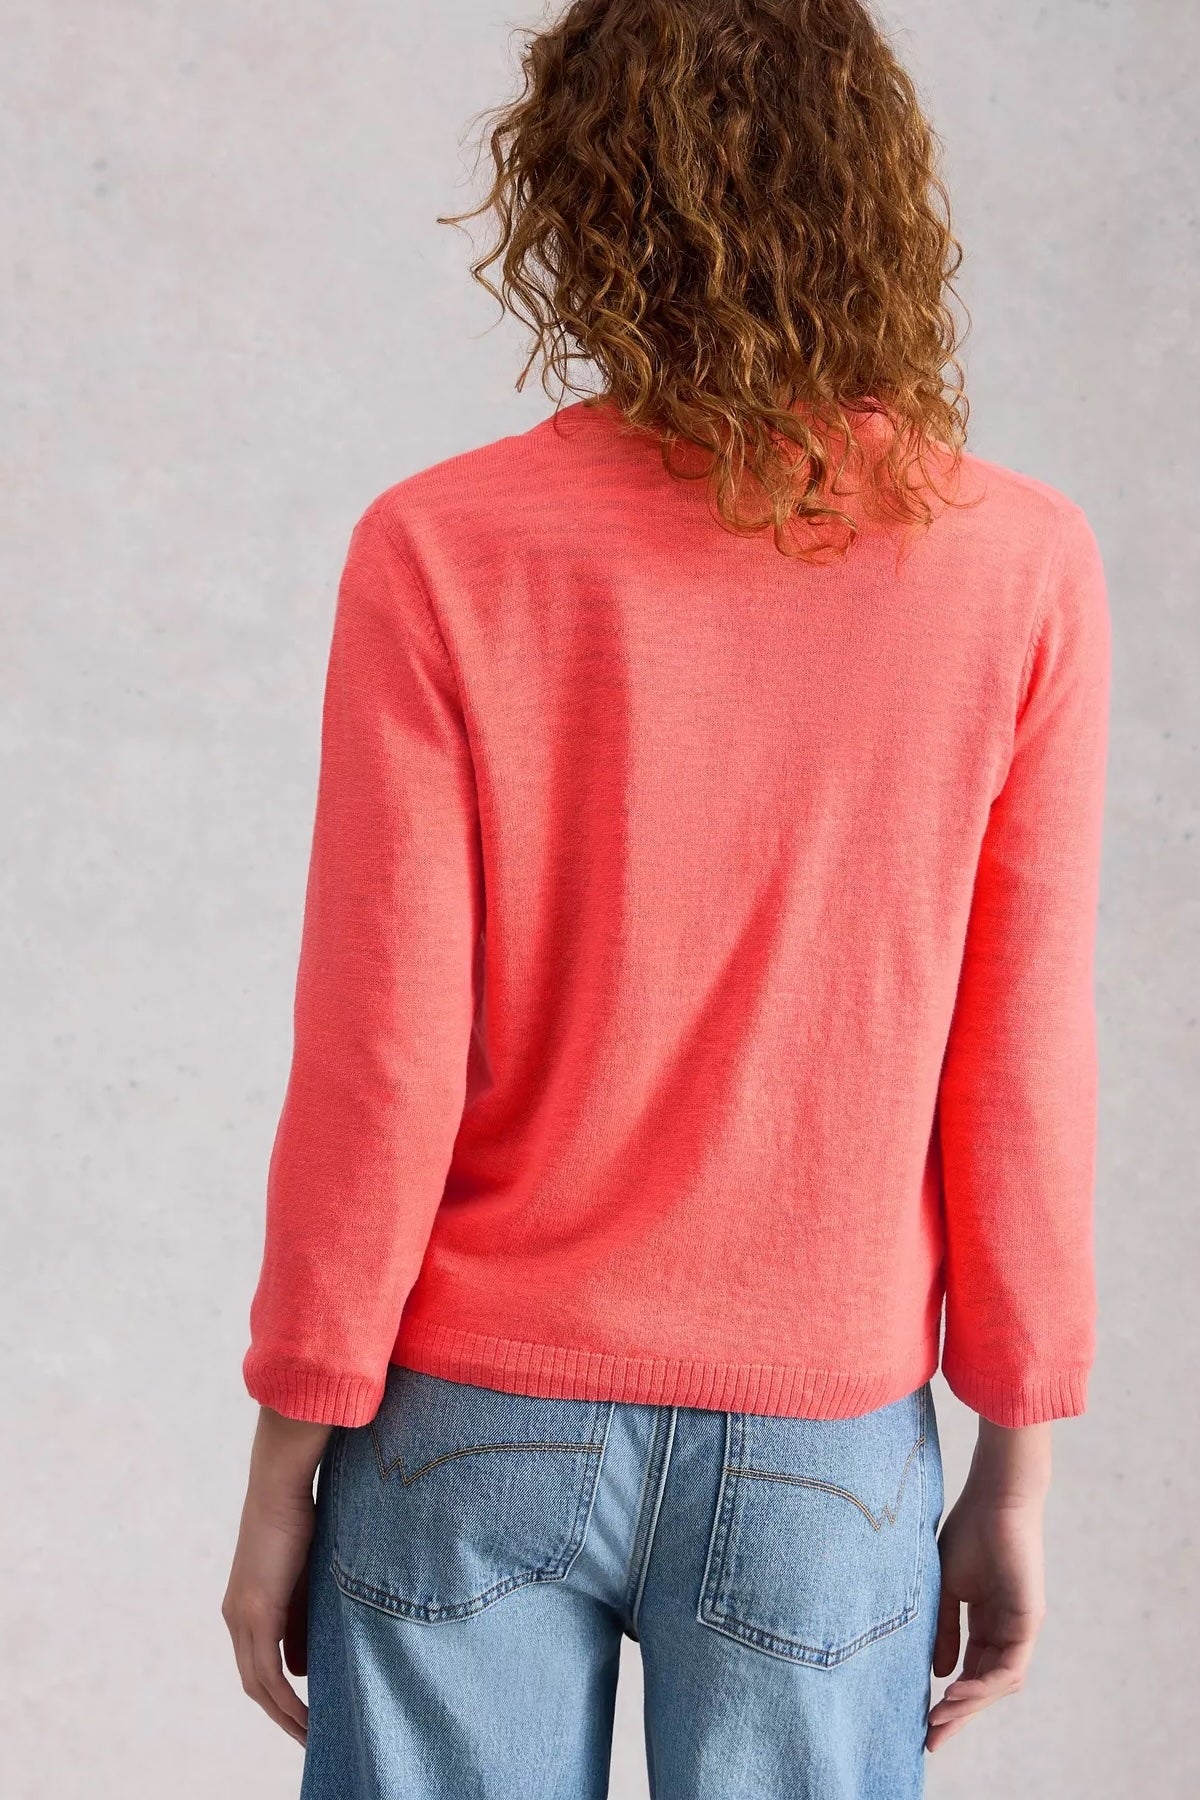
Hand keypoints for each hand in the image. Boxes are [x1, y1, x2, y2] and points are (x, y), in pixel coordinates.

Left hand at [222, 1408, 331, 1745]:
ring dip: (284, 1715)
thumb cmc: (299, 1517)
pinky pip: (267, 1673)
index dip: (278, 1695)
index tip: (304, 1714)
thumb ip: (301, 1619)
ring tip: (313, 1736)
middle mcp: (236, 1617)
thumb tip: (302, 1668)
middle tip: (310, 1737)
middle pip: (254, 1684)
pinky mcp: (255, 1613)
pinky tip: (306, 1716)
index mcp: (245, 1606)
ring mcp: (242, 1617)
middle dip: (281, 1715)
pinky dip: (285, 1700)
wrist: (280, 1484)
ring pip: (258, 1685)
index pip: (257, 1665)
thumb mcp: (303, 1576)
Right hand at [926, 1420, 1050, 1752]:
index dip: (948, 1698)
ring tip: (938, 1718)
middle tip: (931, 1739)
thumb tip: (940, 1675)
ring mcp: (1019, 1628)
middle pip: (983, 1685)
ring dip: (968, 1705)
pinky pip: (1008, 1668)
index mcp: (984, 1620)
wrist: (993, 1498)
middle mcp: (1004, 1629)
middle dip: (957, 1715)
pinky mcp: (1028, 1621)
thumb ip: (943, 1630)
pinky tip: (956, 1693)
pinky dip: (982, 1686)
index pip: (968, 1670)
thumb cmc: (968, 1531)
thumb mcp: (945, 1588)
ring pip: (996, 1683)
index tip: (923, 1723)